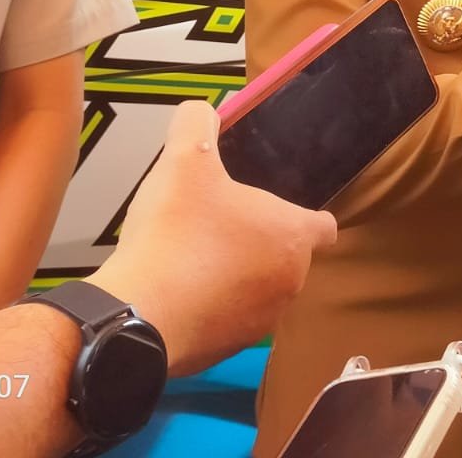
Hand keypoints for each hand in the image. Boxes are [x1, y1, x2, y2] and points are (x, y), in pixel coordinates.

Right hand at [89, 100, 336, 375]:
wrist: (139, 315)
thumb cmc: (176, 234)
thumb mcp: (183, 162)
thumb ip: (196, 126)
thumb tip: (199, 111)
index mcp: (291, 236)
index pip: (323, 226)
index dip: (304, 215)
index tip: (272, 210)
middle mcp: (289, 283)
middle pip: (286, 257)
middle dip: (256, 242)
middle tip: (215, 225)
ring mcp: (260, 323)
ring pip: (257, 291)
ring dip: (233, 276)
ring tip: (190, 257)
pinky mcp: (226, 351)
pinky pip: (226, 321)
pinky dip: (209, 307)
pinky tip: (175, 291)